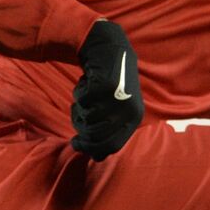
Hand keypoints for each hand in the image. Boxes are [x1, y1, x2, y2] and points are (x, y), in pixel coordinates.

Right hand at [71, 20, 143, 160]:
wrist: (111, 52)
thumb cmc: (111, 87)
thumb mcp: (115, 110)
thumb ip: (108, 131)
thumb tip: (97, 157)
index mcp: (134, 118)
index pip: (111, 145)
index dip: (91, 148)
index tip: (76, 144)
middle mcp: (129, 110)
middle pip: (95, 134)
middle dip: (80, 128)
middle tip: (76, 115)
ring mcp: (118, 98)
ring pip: (87, 117)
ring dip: (79, 108)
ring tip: (86, 97)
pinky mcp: (105, 85)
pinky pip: (82, 100)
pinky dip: (79, 93)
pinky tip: (86, 84)